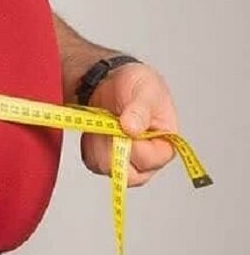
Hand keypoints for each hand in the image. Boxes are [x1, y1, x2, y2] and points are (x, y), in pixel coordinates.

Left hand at [80, 63, 177, 186]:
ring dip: (98, 143)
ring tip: (103, 121)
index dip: (134, 146)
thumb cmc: (136, 84)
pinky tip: (96, 128)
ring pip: (106, 168)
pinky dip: (89, 145)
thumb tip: (132, 129)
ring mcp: (125, 161)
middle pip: (128, 173)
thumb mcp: (145, 89)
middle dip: (112, 147)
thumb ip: (140, 109)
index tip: (123, 125)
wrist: (111, 80)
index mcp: (165, 143)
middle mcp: (147, 159)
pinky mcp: (105, 159)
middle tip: (109, 122)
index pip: (151, 160)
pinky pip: (92, 162)